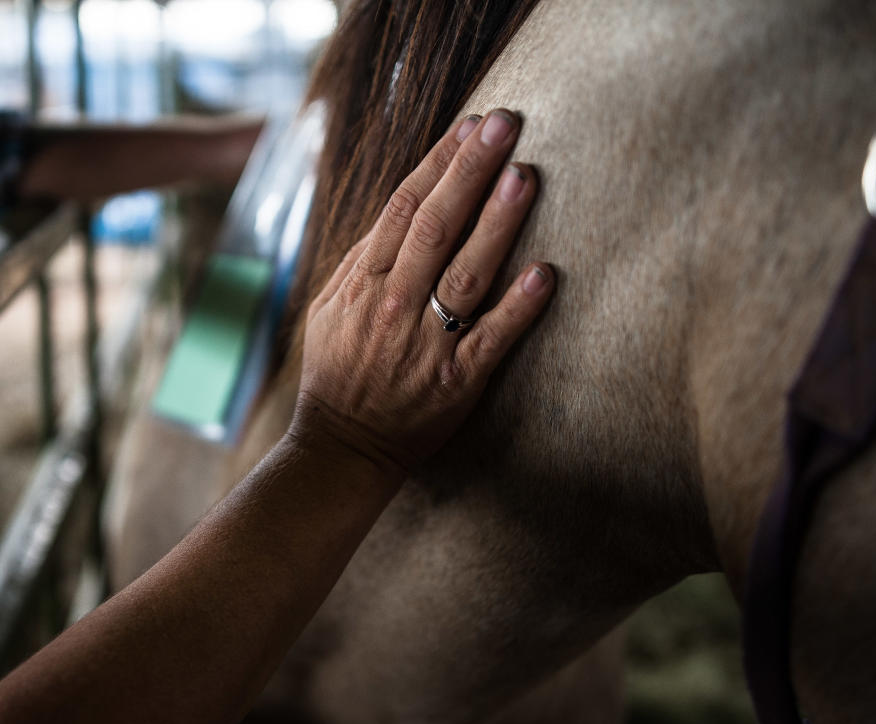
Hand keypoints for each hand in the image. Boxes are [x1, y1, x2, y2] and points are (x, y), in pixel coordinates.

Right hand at [292, 109, 552, 473]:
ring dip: (497, 223)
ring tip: (524, 177)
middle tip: (505, 124)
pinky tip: (545, 274)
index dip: (438, 163)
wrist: (343, 447)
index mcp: (364, 283)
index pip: (403, 208)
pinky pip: (492, 338)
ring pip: (465, 272)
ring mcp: (427, 343)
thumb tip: (400, 208)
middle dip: (470, 171)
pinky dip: (518, 307)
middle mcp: (394, 305)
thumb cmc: (339, 373)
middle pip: (435, 225)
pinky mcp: (457, 380)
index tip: (470, 126)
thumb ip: (362, 260)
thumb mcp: (329, 309)